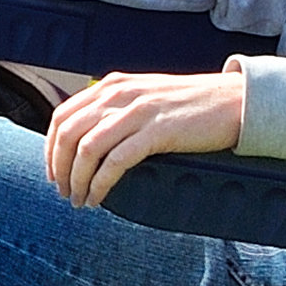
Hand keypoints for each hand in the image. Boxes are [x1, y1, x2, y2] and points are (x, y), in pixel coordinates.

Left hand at [44, 62, 247, 207]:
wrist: (234, 101)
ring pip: (86, 150)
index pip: (62, 115)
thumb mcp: (144, 96)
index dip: (50, 147)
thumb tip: (86, 138)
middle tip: (62, 191)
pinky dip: (100, 184)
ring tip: (79, 199)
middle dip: (58, 167)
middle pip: (67, 133)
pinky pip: (115, 162)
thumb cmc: (191, 104)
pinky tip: (99, 198)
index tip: (53, 171)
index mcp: (112, 86)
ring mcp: (137, 112)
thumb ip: (116, 109)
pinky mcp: (156, 132)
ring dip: (77, 180)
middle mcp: (119, 95)